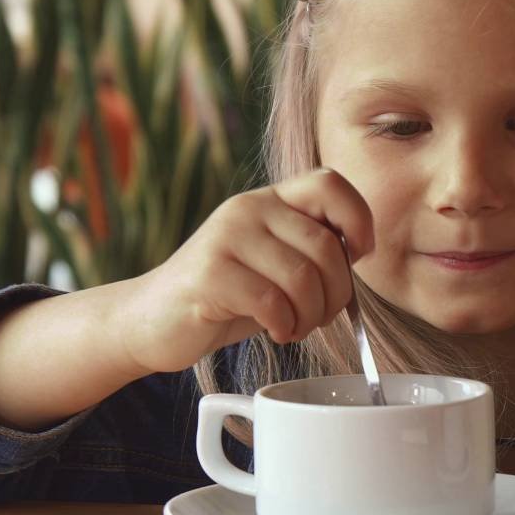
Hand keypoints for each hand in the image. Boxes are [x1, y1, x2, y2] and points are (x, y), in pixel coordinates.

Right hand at [118, 168, 373, 374]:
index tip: (358, 256)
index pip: (330, 183)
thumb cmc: (230, 295)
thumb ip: (314, 248)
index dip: (358, 219)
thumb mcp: (277, 262)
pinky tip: (277, 331)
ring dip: (311, 315)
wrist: (154, 320)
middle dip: (336, 293)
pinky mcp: (209, 273)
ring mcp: (226, 237)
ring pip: (303, 277)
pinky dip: (285, 325)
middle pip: (327, 246)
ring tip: (295, 326)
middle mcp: (249, 208)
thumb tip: (361, 251)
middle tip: (320, 316)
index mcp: (271, 200)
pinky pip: (272, 301)